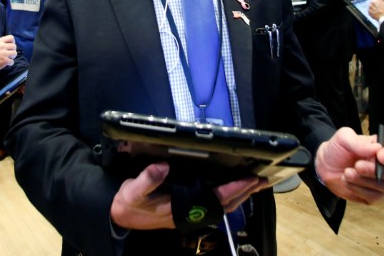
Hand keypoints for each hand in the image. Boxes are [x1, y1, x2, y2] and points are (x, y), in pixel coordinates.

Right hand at [0, 35, 17, 74]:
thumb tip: (6, 44)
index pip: (11, 37)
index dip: (12, 42)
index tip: (10, 46)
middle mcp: (2, 46)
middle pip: (14, 46)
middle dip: (12, 50)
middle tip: (9, 54)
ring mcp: (4, 53)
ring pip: (14, 53)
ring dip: (12, 57)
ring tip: (8, 58)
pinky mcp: (5, 61)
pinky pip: (12, 61)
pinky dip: (9, 63)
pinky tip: (5, 64)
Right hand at [109, 163, 267, 229]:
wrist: (121, 218)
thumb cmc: (129, 203)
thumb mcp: (133, 191)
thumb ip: (147, 179)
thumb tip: (163, 166)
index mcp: (181, 207)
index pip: (214, 198)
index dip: (233, 188)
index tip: (249, 179)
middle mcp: (190, 212)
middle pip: (225, 204)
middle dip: (245, 192)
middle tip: (263, 179)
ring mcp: (191, 213)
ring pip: (223, 206)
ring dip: (241, 195)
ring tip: (256, 184)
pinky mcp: (189, 209)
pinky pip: (215, 204)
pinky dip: (229, 196)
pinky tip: (235, 189)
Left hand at [315, 127, 383, 204]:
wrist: (326, 166)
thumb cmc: (338, 149)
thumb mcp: (343, 138)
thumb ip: (358, 142)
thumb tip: (377, 148)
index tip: (380, 156)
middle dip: (378, 171)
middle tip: (358, 166)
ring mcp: (383, 182)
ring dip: (364, 181)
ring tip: (347, 173)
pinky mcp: (374, 196)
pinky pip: (375, 198)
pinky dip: (358, 190)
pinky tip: (347, 181)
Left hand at [368, 0, 383, 20]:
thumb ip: (379, 1)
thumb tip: (377, 1)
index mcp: (376, 0)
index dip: (376, 1)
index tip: (376, 3)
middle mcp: (372, 2)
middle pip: (371, 2)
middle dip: (373, 5)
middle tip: (377, 8)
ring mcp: (370, 7)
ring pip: (370, 6)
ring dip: (372, 8)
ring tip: (377, 11)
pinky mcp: (368, 11)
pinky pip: (369, 11)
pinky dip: (372, 12)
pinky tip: (375, 13)